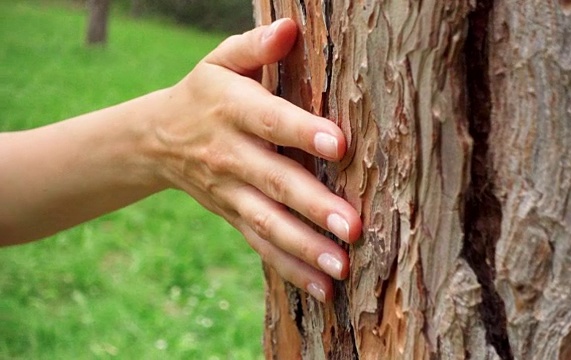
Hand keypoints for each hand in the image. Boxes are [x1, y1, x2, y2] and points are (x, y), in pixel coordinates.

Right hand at [152, 19, 361, 301]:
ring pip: (268, 224)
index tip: (340, 144)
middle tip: (352, 227)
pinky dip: (291, 270)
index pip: (271, 121)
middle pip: (274, 182)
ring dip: (305, 248)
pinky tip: (324, 290)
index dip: (304, 132)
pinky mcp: (233, 216)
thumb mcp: (221, 62)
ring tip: (342, 268)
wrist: (158, 138)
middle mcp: (231, 155)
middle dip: (313, 206)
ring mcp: (230, 192)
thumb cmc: (205, 93)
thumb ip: (254, 47)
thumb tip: (290, 28)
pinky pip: (261, 246)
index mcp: (232, 110)